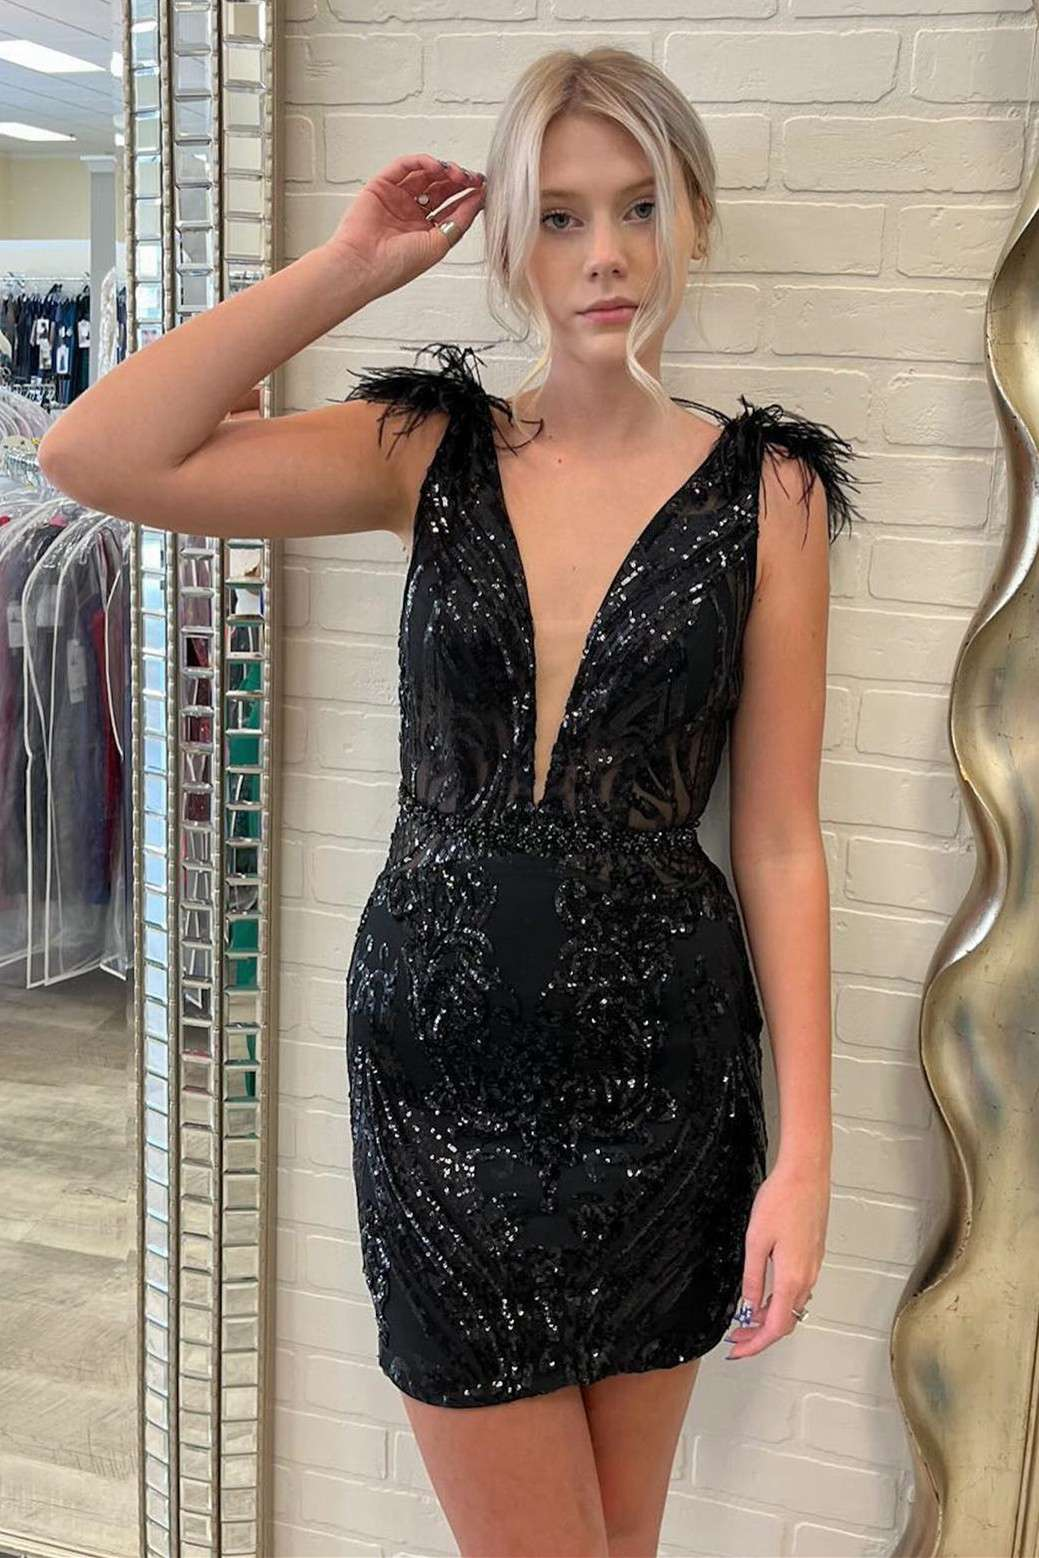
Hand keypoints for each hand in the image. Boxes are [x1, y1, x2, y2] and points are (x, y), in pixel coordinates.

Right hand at [324, 153, 486, 299]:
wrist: (363, 265)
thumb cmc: (395, 266)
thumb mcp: (439, 244)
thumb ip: (460, 220)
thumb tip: (478, 201)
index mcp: (424, 232)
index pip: (450, 207)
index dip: (467, 196)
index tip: (483, 189)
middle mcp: (411, 214)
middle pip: (440, 188)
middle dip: (459, 181)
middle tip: (474, 178)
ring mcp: (396, 199)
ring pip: (424, 175)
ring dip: (444, 170)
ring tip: (458, 174)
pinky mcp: (381, 186)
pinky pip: (404, 166)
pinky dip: (422, 162)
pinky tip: (437, 167)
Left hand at [724, 1157, 829, 1358]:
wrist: (806, 1173)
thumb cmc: (781, 1200)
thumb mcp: (756, 1241)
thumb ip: (752, 1278)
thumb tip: (748, 1309)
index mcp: (792, 1277)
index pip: (776, 1327)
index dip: (756, 1344)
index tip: (737, 1350)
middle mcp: (807, 1276)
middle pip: (786, 1321)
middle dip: (760, 1334)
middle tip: (736, 1337)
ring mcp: (813, 1266)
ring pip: (792, 1306)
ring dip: (769, 1318)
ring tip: (745, 1319)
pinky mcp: (813, 1255)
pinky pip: (797, 1290)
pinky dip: (779, 1301)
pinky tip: (763, 1294)